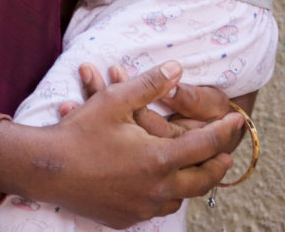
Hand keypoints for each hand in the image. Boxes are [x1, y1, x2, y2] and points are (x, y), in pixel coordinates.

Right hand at [33, 61, 240, 227]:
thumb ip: (149, 84)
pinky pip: (156, 209)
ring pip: (180, 199)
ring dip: (191, 184)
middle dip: (217, 165)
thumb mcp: (115, 100)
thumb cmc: (80, 131)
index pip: (205, 146)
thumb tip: (177, 68)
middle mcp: (158, 189)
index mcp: (159, 158)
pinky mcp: (126, 219)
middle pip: (202, 181)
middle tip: (225, 154)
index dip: (223, 131)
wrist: (47, 169)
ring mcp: (142, 207)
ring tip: (194, 171)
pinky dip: (164, 196)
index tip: (236, 120)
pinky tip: (158, 186)